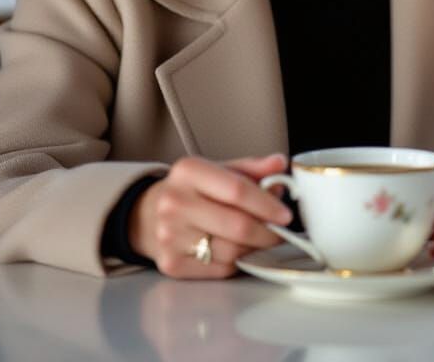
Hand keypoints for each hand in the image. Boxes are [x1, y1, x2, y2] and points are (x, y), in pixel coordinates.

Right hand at [129, 154, 291, 278]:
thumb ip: (252, 168)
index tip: (285, 214)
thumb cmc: (192, 190)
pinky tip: (237, 249)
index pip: (237, 190)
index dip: (267, 204)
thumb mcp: (219, 169)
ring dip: (254, 248)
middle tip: (280, 232)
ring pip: (231, 251)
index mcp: (188, 171)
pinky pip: (219, 269)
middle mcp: (174, 203)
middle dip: (267, 232)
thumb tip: (279, 165)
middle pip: (237, 225)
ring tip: (260, 238)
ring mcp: (170, 236)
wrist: (148, 214)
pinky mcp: (170, 264)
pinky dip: (236, 261)